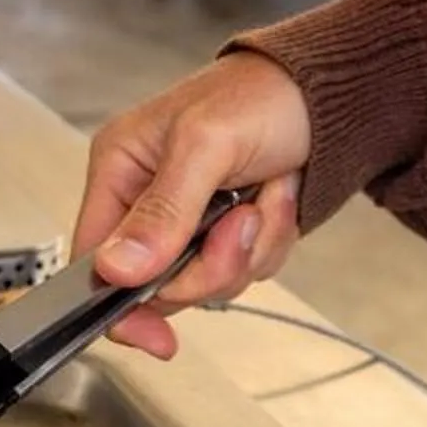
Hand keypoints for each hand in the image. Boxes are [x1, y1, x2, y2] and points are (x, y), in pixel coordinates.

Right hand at [72, 54, 311, 357]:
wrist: (332, 91)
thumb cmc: (262, 94)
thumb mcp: (206, 144)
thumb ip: (162, 210)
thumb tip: (117, 268)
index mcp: (119, 170)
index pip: (94, 260)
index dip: (121, 303)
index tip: (158, 335)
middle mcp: (146, 202)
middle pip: (157, 284)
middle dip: (211, 264)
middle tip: (243, 220)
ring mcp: (189, 223)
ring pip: (207, 283)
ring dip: (249, 248)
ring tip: (265, 195)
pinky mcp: (228, 233)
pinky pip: (244, 271)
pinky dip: (271, 241)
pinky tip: (277, 197)